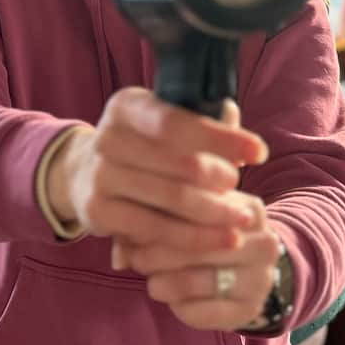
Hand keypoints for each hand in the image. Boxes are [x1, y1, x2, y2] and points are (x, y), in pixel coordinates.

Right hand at [45, 88, 267, 252]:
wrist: (86, 174)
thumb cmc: (145, 146)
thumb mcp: (164, 123)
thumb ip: (202, 124)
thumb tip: (240, 134)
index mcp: (127, 106)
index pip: (178, 122)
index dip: (221, 138)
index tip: (258, 153)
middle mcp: (108, 137)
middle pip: (180, 163)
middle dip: (221, 178)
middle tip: (242, 189)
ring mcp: (99, 175)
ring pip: (173, 199)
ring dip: (215, 212)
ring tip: (242, 218)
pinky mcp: (97, 211)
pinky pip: (156, 229)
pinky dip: (194, 237)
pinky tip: (220, 238)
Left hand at [126, 193, 281, 330]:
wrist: (248, 272)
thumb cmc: (208, 236)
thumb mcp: (189, 218)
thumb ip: (157, 219)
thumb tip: (121, 247)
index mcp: (248, 208)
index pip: (196, 210)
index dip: (158, 219)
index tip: (132, 228)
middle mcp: (263, 241)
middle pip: (196, 246)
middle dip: (156, 253)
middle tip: (133, 258)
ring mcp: (261, 278)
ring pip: (195, 281)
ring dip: (162, 282)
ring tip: (149, 280)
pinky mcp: (250, 310)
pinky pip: (203, 312)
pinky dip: (178, 307)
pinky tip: (170, 299)